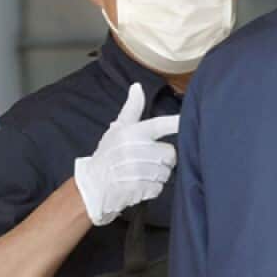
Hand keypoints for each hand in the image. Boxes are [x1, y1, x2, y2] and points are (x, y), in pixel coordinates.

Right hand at [75, 82, 180, 225]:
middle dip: (162, 160)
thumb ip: (132, 109)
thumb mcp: (117, 130)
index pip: (158, 125)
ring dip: (157, 176)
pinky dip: (151, 189)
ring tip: (140, 174)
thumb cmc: (106, 156)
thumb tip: (137, 87)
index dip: (174, 122)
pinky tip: (139, 185)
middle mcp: (134, 149)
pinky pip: (159, 188)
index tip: (185, 120)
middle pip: (170, 153)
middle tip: (146, 161)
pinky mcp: (137, 187)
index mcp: (131, 132)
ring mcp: (136, 170)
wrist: (91, 186)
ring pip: (166, 172)